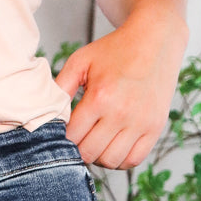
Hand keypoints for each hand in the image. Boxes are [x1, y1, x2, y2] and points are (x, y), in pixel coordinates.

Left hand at [55, 3, 188, 169]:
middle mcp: (121, 113)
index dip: (65, 137)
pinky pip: (132, 161)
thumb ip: (60, 87)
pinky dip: (120, 159)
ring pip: (110, 162)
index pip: (72, 137)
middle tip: (82, 136)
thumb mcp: (81, 61)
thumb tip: (45, 114)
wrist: (155, 39)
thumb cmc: (115, 50)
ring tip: (98, 140)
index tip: (68, 129)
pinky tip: (115, 144)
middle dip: (80, 148)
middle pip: (89, 154)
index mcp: (100, 97)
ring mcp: (140, 123)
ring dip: (99, 156)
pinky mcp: (154, 128)